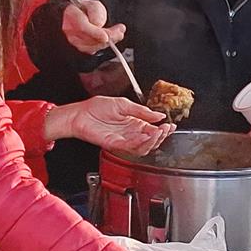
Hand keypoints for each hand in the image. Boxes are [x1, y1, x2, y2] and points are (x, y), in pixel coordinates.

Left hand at [48, 96, 169, 153]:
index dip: (163, 129)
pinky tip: (146, 137)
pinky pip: (130, 147)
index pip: (153, 129)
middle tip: (166, 129)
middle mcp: (130, 133)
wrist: (80, 114)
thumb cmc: (96, 108)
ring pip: (143, 147)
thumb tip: (159, 115)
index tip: (170, 125)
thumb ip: (141, 111)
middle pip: (151, 141)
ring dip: (153, 141)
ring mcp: (123, 140)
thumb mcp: (123, 104)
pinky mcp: (115, 144)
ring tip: (158, 133)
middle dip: (161, 136)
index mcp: (134, 123)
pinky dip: (140, 143)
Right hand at [62, 0, 122, 54]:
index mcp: (71, 14)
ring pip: (91, 47)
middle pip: (88, 39)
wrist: (78, 16)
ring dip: (108, 42)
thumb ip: (95, 11)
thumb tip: (98, 24)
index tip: (106, 36)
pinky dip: (104, 45)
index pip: (82, 27)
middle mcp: (70, 30)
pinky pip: (93, 50)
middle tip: (120, 32)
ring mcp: (74, 40)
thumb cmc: (85, 10)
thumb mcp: (92, 4)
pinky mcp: (80, 47)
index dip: (95, 33)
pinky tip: (113, 39)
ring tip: (119, 33)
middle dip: (106, 37)